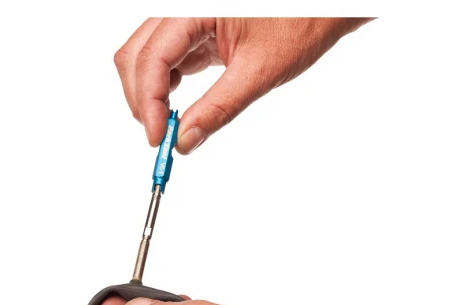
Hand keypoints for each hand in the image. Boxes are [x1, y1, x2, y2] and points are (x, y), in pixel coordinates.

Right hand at [113, 18, 373, 153]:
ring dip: (149, 94)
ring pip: (144, 58)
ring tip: (169, 126)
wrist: (321, 10)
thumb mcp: (259, 72)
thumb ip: (219, 108)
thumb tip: (186, 141)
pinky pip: (164, 60)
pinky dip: (163, 87)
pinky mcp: (195, 33)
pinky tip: (176, 108)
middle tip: (161, 137)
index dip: (148, 102)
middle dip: (141, 100)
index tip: (159, 138)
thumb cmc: (298, 26)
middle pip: (136, 56)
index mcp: (195, 10)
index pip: (151, 58)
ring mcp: (186, 20)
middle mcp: (183, 10)